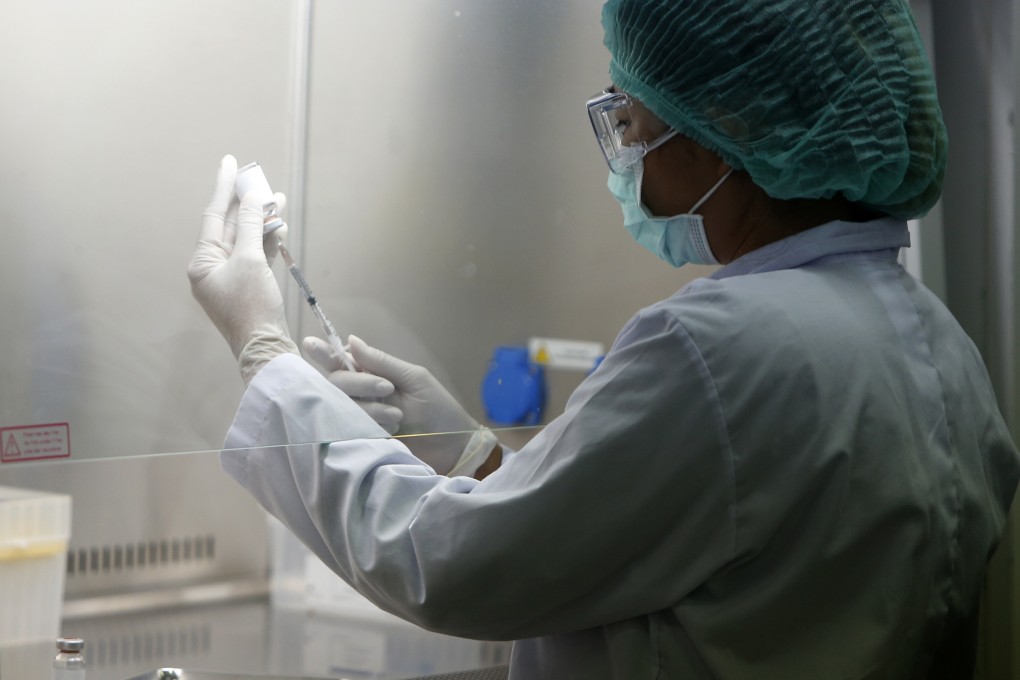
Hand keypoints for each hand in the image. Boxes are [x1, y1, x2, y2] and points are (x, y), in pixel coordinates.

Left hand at [188, 154, 297, 382]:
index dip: (224, 187)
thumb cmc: (252, 305)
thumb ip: (252, 225)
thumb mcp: (251, 260)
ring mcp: (229, 278)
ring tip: (278, 200)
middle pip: (230, 226)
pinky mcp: (247, 286)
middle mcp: (211, 267)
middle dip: (248, 204)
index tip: (230, 161)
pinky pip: (255, 255)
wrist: (265, 348)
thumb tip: (254, 197)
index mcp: (202, 261)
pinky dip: (266, 241)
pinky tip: (279, 226)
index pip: (214, 215)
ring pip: (245, 240)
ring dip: (262, 221)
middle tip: (260, 179)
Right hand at [303, 334, 498, 475]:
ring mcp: (360, 418)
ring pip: (343, 406)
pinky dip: (369, 426)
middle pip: (338, 383)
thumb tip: (349, 340)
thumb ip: (381, 362)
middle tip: (388, 389)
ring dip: (372, 409)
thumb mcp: (414, 379)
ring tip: (399, 418)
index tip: (311, 343)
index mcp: (373, 375)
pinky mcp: (362, 440)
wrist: (453, 448)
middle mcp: (362, 395)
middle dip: (360, 383)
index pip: (342, 361)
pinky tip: (389, 431)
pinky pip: (348, 430)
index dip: (324, 353)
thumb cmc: (438, 409)